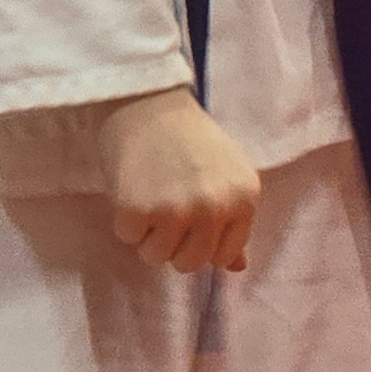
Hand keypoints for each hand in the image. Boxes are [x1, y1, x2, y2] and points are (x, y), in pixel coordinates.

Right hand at [103, 87, 260, 272]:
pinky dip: (126, 221)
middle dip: (174, 246)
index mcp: (244, 199)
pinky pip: (129, 238)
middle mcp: (215, 208)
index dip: (203, 245)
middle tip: (165, 212)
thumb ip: (234, 221)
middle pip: (190, 264)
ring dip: (148, 236)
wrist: (148, 103)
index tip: (191, 225)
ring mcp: (176, 211)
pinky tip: (133, 189)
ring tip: (149, 199)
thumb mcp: (227, 175)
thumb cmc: (189, 138)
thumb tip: (238, 268)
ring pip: (157, 257)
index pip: (224, 256)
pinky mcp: (137, 210)